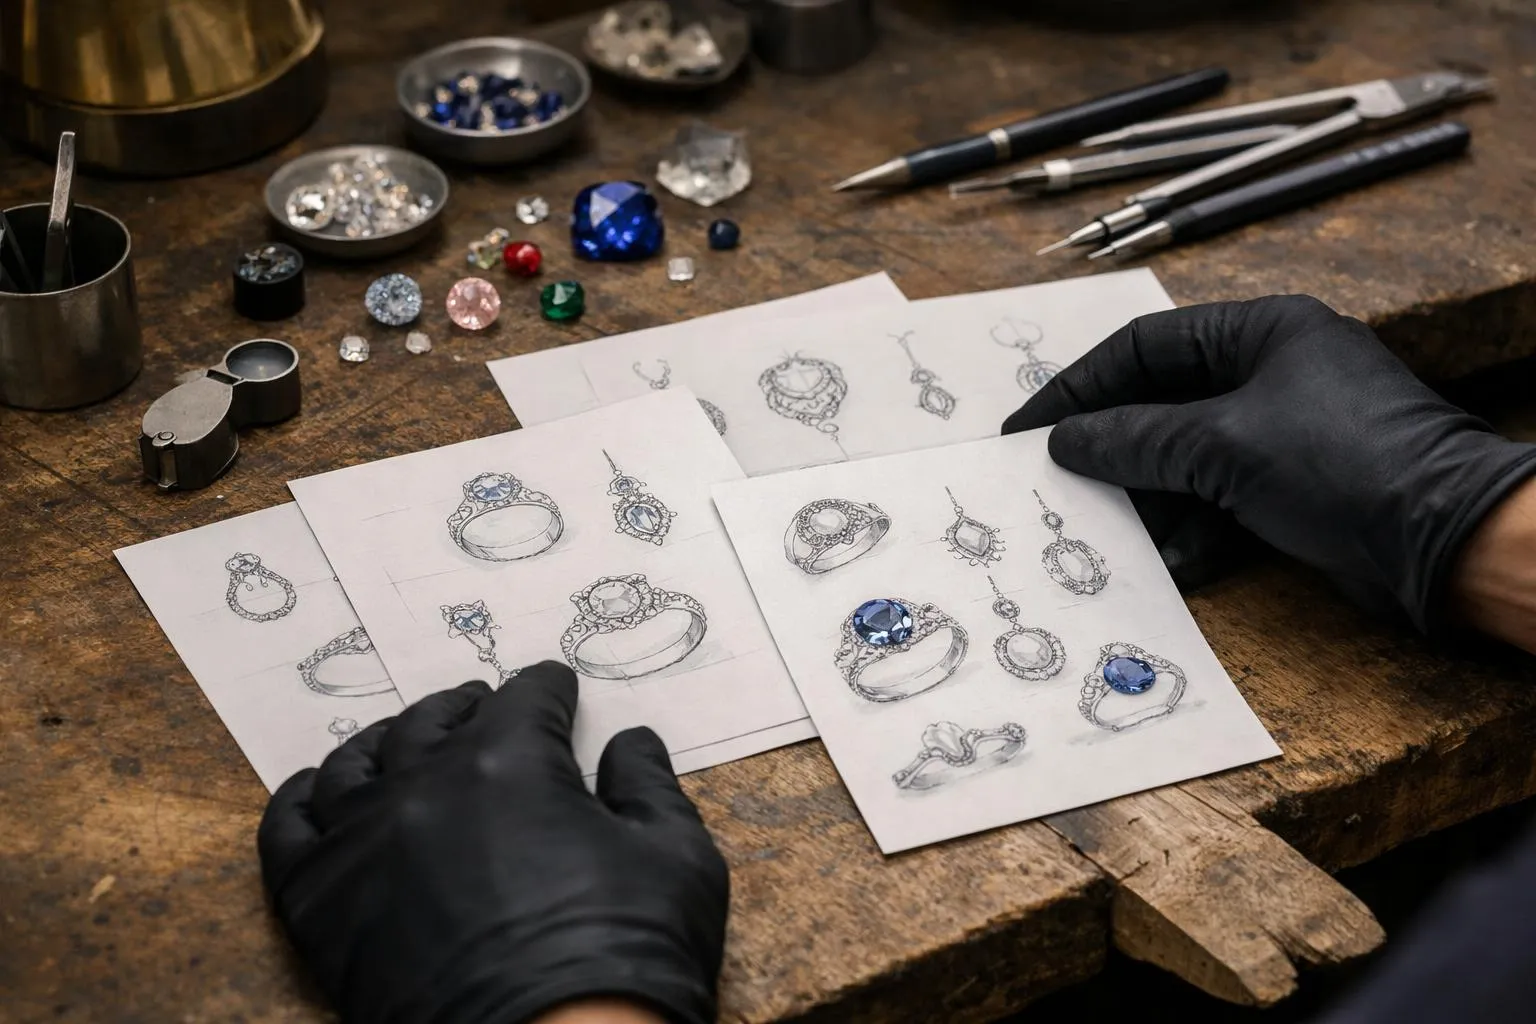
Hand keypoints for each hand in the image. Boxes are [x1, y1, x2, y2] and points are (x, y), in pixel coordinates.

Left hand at [258, 662, 728, 1023]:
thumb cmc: (626, 957)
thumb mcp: (676, 857)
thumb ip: (649, 786)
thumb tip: (631, 743)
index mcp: (510, 764)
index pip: (525, 699)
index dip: (546, 689)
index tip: (555, 687)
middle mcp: (425, 788)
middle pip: (433, 721)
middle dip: (465, 705)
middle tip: (481, 702)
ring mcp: (363, 845)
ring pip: (355, 763)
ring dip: (385, 740)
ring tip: (403, 737)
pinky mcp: (322, 906)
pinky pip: (288, 831)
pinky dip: (300, 799)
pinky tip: (317, 789)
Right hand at [1003, 295, 1535, 633]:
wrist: (1448, 540)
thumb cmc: (1345, 464)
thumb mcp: (1224, 445)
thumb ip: (1135, 440)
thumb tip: (1065, 441)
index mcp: (1261, 333)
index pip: (1145, 347)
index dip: (1080, 387)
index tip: (1031, 428)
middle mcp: (1272, 374)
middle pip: (1163, 404)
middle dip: (1111, 449)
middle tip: (1055, 484)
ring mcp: (1286, 433)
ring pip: (1188, 459)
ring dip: (1146, 498)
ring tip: (1102, 531)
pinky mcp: (1297, 487)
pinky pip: (1221, 500)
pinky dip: (1191, 530)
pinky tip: (1166, 562)